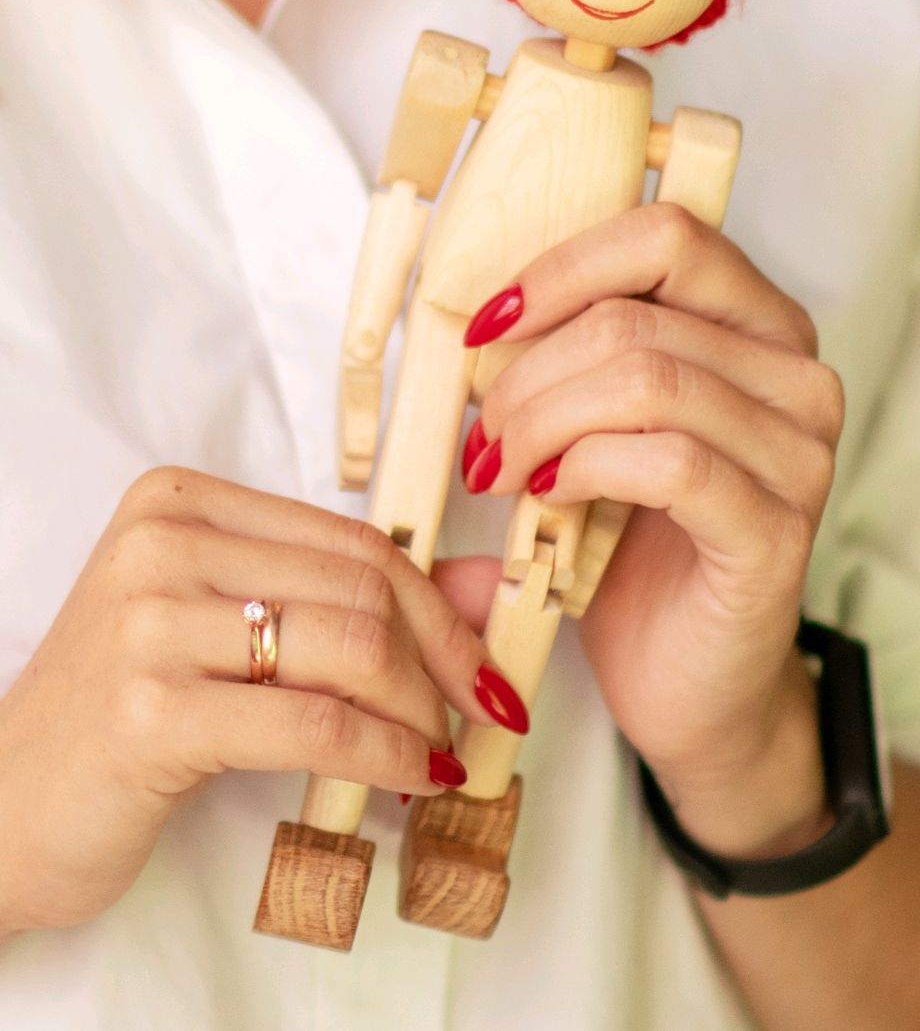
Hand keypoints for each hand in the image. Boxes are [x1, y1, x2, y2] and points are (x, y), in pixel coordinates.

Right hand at [0, 467, 509, 933]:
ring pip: (351, 647)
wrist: (8, 803)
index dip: (436, 602)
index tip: (480, 660)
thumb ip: (347, 597)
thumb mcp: (228, 629)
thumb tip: (487, 588)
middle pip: (360, 586)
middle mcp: (163, 543)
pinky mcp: (154, 711)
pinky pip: (316, 722)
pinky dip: (384, 753)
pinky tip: (409, 778)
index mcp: (179, 501)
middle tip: (474, 711)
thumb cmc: (127, 710)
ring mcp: (151, 623)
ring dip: (418, 710)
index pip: (350, 539)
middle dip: (440, 657)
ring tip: (434, 748)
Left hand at [463, 203, 844, 853]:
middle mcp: (796, 376)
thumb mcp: (598, 429)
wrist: (692, 684)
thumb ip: (567, 359)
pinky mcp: (777, 531)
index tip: (487, 326)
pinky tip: (550, 498)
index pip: (666, 235)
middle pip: (636, 318)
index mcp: (757, 325)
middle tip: (483, 433)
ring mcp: (799, 455)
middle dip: (529, 373)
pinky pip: (671, 463)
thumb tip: (471, 315)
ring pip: (648, 381)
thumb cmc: (638, 550)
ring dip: (542, 422)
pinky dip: (587, 468)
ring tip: (502, 469)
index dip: (560, 269)